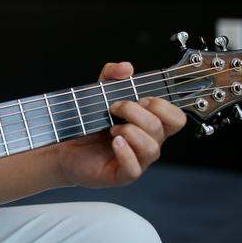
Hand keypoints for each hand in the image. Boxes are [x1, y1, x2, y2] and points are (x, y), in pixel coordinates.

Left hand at [56, 62, 186, 188]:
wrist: (65, 147)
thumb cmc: (88, 124)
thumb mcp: (99, 93)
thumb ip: (112, 76)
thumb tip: (126, 67)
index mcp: (150, 125)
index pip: (176, 118)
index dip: (162, 106)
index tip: (139, 98)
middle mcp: (148, 143)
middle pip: (163, 128)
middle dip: (138, 112)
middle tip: (115, 108)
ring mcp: (137, 160)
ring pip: (152, 148)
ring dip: (130, 131)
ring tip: (111, 128)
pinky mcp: (122, 175)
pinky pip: (134, 168)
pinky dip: (125, 152)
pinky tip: (114, 142)